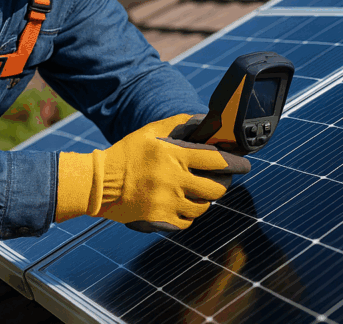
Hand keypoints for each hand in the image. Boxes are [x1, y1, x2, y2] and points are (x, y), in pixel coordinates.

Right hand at [56, 114, 250, 230]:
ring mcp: (167, 203)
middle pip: (217, 188)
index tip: (245, 164)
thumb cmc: (126, 154)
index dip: (236, 163)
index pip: (217, 161)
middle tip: (223, 179)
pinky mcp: (160, 220)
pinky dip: (189, 214)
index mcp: (174, 156)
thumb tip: (206, 120)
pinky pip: (187, 222)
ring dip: (206, 199)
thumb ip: (180, 124)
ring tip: (198, 191)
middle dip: (224, 183)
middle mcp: (173, 180)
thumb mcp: (151, 132)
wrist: (98, 183)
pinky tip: (182, 203)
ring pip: (204, 207)